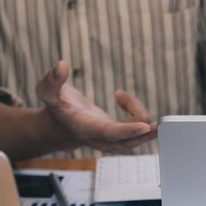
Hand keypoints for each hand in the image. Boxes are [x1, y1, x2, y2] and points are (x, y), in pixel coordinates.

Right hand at [36, 61, 156, 153]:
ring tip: (121, 96)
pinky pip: (138, 129)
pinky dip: (137, 114)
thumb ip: (52, 79)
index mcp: (85, 129)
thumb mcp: (47, 91)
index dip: (127, 130)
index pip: (109, 133)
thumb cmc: (56, 106)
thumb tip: (62, 65)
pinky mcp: (121, 136)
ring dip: (138, 114)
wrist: (61, 125)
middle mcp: (101, 139)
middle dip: (145, 134)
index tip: (145, 126)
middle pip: (128, 141)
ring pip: (136, 135)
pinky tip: (123, 99)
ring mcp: (112, 140)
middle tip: (158, 123)